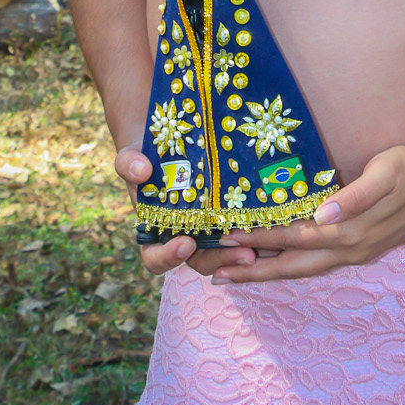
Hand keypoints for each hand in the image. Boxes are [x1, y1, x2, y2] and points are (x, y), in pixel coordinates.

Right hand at [114, 142, 280, 277]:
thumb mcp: (132, 157)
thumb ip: (129, 164)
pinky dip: (257, 235)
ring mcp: (208, 232)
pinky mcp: (230, 219)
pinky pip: (243, 235)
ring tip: (263, 247)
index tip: (186, 243)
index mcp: (155, 234)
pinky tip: (275, 227)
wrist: (169, 143)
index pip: (157, 259)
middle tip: (244, 255)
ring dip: (244, 254)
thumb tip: (139, 170)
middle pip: (201, 262)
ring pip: (226, 253)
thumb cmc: (146, 155)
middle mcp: (183, 238)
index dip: (169, 257)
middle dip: (222, 260)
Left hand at [213, 139, 404, 282]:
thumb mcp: (386, 172)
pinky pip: (319, 263)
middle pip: (294, 266)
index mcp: (351, 232)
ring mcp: (358, 253)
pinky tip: (282, 261)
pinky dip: (294, 265)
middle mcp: (351, 250)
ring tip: (240, 274)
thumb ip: (357, 196)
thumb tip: (325, 215)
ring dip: (272, 272)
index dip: (262, 241)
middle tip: (218, 274)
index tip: (230, 240)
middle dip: (255, 271)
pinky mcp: (363, 248)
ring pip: (306, 269)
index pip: (295, 239)